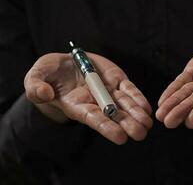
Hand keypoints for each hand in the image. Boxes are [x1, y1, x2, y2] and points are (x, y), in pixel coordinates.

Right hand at [24, 52, 151, 144]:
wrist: (64, 63)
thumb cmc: (48, 74)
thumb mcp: (36, 77)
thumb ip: (36, 86)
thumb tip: (44, 94)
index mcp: (76, 105)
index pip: (93, 118)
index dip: (107, 127)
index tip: (121, 137)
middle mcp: (95, 101)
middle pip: (113, 115)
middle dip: (127, 124)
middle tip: (140, 134)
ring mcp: (108, 91)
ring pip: (125, 104)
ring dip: (136, 113)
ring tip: (147, 123)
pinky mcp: (116, 80)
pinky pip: (128, 90)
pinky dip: (137, 98)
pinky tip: (146, 107)